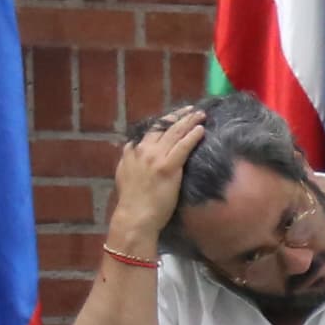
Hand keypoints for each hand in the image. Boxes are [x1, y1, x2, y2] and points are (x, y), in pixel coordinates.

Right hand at [109, 107, 209, 255]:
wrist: (135, 215)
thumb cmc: (132, 200)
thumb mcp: (124, 174)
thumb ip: (129, 159)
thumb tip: (132, 148)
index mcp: (132, 152)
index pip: (150, 131)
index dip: (163, 122)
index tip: (174, 116)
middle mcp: (143, 150)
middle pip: (162, 127)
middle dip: (178, 116)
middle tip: (190, 110)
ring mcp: (155, 157)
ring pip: (174, 133)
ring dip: (188, 121)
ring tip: (200, 114)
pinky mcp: (168, 167)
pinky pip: (183, 146)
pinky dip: (192, 136)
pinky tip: (201, 130)